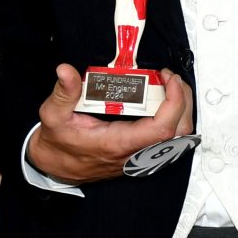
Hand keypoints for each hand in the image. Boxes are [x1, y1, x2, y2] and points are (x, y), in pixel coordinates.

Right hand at [26, 64, 195, 183]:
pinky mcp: (139, 155)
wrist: (54, 166)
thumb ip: (63, 92)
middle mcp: (133, 153)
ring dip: (180, 110)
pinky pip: (168, 140)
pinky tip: (162, 101)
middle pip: (178, 133)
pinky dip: (173, 119)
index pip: (161, 129)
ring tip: (168, 87)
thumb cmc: (57, 144)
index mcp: (117, 143)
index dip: (174, 102)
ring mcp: (139, 156)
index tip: (168, 78)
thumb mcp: (54, 115)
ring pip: (177, 139)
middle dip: (183, 102)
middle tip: (170, 78)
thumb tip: (66, 71)